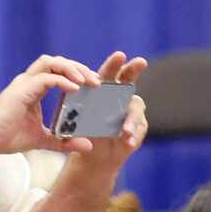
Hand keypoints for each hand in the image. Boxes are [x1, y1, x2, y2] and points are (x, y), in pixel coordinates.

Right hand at [0, 54, 99, 156]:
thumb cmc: (8, 138)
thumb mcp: (44, 140)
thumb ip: (65, 142)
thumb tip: (88, 146)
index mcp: (33, 88)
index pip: (57, 70)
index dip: (76, 72)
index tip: (93, 84)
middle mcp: (29, 81)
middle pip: (57, 61)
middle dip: (78, 67)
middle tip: (96, 81)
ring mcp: (24, 83)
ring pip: (51, 62)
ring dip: (72, 68)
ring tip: (88, 81)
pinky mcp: (21, 90)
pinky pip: (46, 78)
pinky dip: (62, 81)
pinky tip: (76, 89)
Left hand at [51, 50, 150, 173]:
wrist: (96, 156)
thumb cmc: (84, 134)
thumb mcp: (74, 125)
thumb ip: (72, 119)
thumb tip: (69, 115)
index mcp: (103, 90)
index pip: (109, 73)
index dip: (115, 63)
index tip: (120, 55)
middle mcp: (121, 96)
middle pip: (129, 78)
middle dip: (135, 68)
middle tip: (141, 61)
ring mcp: (132, 110)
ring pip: (136, 108)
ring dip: (131, 118)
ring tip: (125, 131)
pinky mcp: (140, 127)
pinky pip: (138, 128)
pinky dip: (133, 135)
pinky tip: (128, 141)